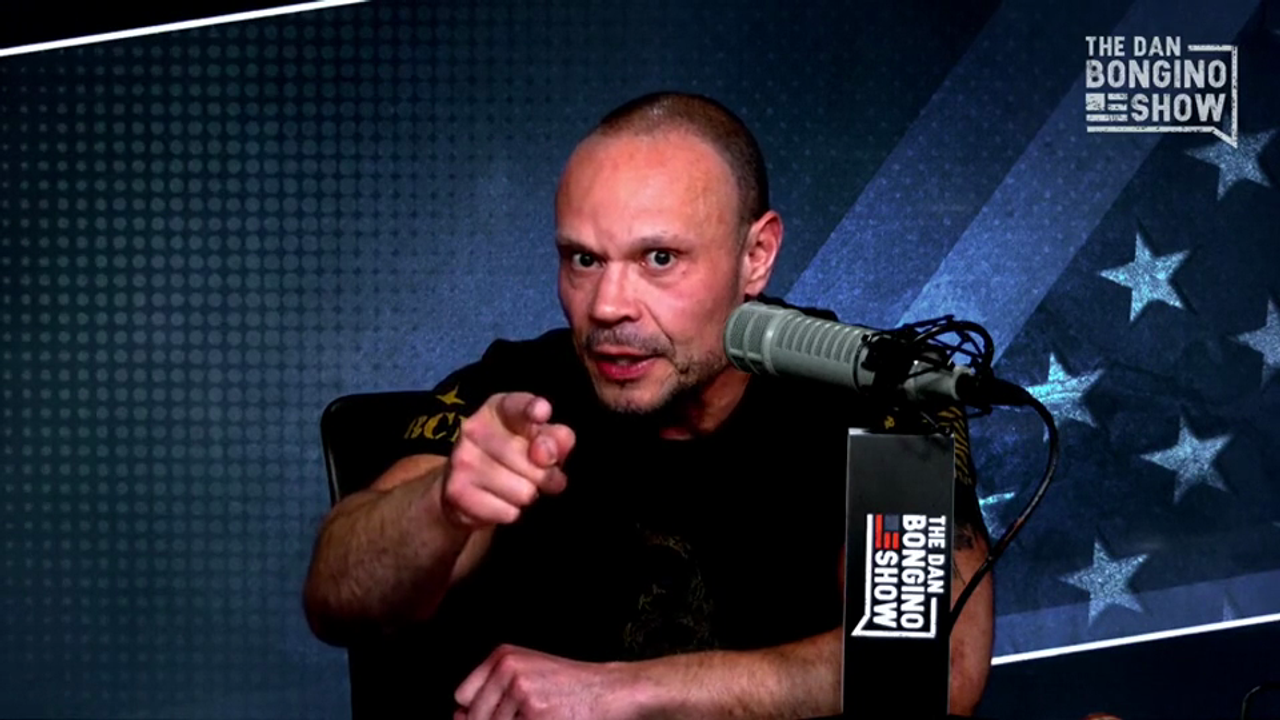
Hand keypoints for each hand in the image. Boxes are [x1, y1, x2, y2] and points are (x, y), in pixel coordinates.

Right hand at [440, 392, 575, 528]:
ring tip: (513, 487)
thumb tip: (551, 451)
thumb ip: (556, 440)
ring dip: (527, 495)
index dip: (531, 409)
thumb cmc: (513, 457)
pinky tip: (497, 500)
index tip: (542, 413)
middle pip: (534, 460)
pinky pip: (508, 512)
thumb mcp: (538, 440)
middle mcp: (474, 428)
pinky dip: (510, 512)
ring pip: (525, 491)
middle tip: (536, 476)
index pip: (517, 406)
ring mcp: (462, 460)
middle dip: (545, 476)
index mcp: (498, 408)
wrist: (462, 488)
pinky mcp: (456, 491)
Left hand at [454, 644, 643, 719]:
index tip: (495, 713)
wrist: (610, 691)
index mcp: (503, 656)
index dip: (476, 713)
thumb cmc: (571, 686)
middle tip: (529, 713)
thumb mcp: (528, 671)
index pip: (463, 696)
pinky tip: (548, 718)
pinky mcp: (536, 715)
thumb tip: (458, 716)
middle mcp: (509, 669)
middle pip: (476, 717)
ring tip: (542, 713)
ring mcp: (522, 693)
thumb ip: (490, 691)